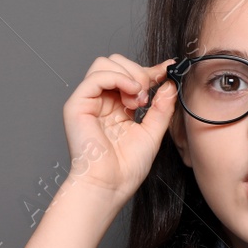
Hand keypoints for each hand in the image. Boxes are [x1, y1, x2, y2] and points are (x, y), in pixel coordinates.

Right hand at [60, 54, 180, 203]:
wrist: (110, 185)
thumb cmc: (126, 167)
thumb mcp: (153, 131)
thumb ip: (161, 107)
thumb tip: (169, 84)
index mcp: (118, 107)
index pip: (131, 76)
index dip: (151, 70)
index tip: (169, 69)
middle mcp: (102, 101)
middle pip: (117, 62)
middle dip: (139, 72)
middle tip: (147, 97)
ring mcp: (88, 101)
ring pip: (105, 63)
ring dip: (129, 76)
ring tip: (138, 101)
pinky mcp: (77, 104)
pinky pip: (96, 76)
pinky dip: (117, 78)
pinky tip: (131, 94)